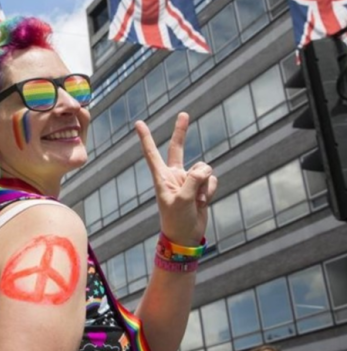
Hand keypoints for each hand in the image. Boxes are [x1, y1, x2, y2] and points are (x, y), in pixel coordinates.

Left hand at [135, 113, 217, 246]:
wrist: (186, 237)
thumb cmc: (177, 221)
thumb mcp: (182, 200)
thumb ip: (193, 181)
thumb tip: (205, 168)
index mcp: (161, 178)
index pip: (152, 154)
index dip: (146, 138)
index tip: (138, 123)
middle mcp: (174, 175)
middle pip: (177, 148)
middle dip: (181, 131)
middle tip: (183, 114)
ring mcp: (188, 180)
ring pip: (203, 168)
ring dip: (205, 183)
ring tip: (198, 199)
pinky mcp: (200, 186)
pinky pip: (211, 179)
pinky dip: (211, 189)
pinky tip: (204, 201)